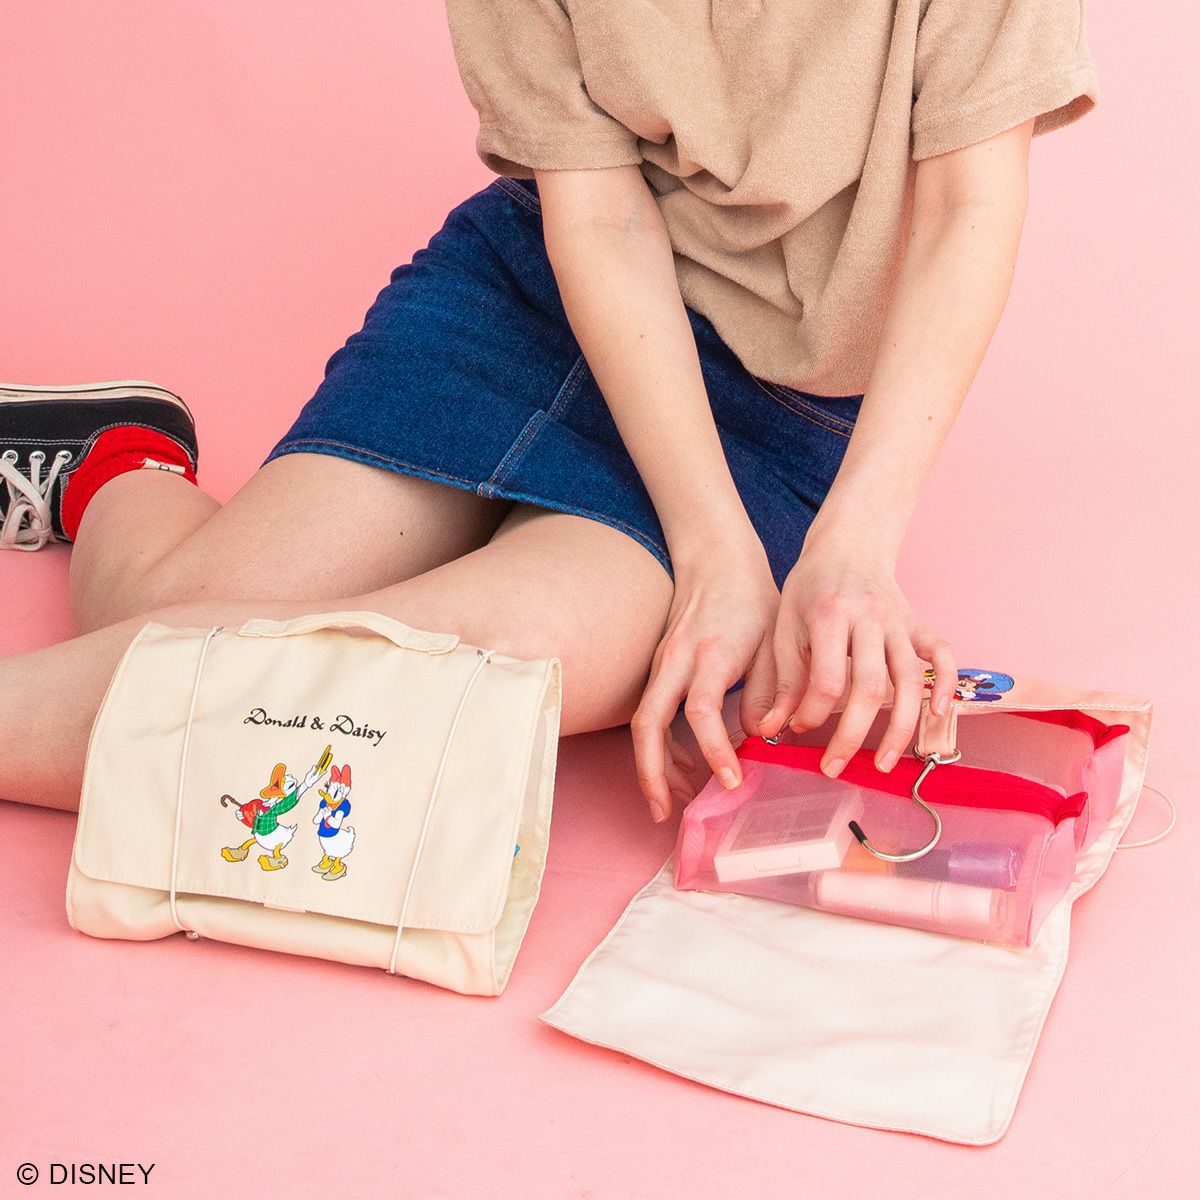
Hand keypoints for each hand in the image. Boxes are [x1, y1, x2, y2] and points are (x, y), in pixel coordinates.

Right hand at [632, 534, 778, 821]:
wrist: (717, 560)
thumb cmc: (752, 600)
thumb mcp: (775, 642)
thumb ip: (771, 691)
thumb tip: (760, 737)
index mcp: (710, 655)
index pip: (701, 712)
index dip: (714, 750)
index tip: (732, 780)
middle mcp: (676, 662)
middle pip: (646, 725)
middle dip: (650, 773)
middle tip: (664, 812)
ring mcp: (661, 665)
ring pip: (642, 724)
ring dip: (651, 766)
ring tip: (671, 802)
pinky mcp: (659, 669)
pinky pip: (650, 714)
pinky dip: (659, 746)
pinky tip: (680, 768)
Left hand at [740, 538, 956, 776]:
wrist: (848, 545)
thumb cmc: (810, 589)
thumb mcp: (785, 626)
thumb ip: (782, 679)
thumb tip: (770, 729)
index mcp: (829, 616)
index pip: (827, 679)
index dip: (812, 712)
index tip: (799, 728)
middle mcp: (869, 619)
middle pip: (869, 687)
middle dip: (852, 734)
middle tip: (834, 767)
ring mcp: (898, 621)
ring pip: (909, 679)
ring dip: (900, 727)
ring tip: (886, 763)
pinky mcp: (918, 623)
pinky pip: (942, 653)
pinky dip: (947, 683)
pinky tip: (940, 714)